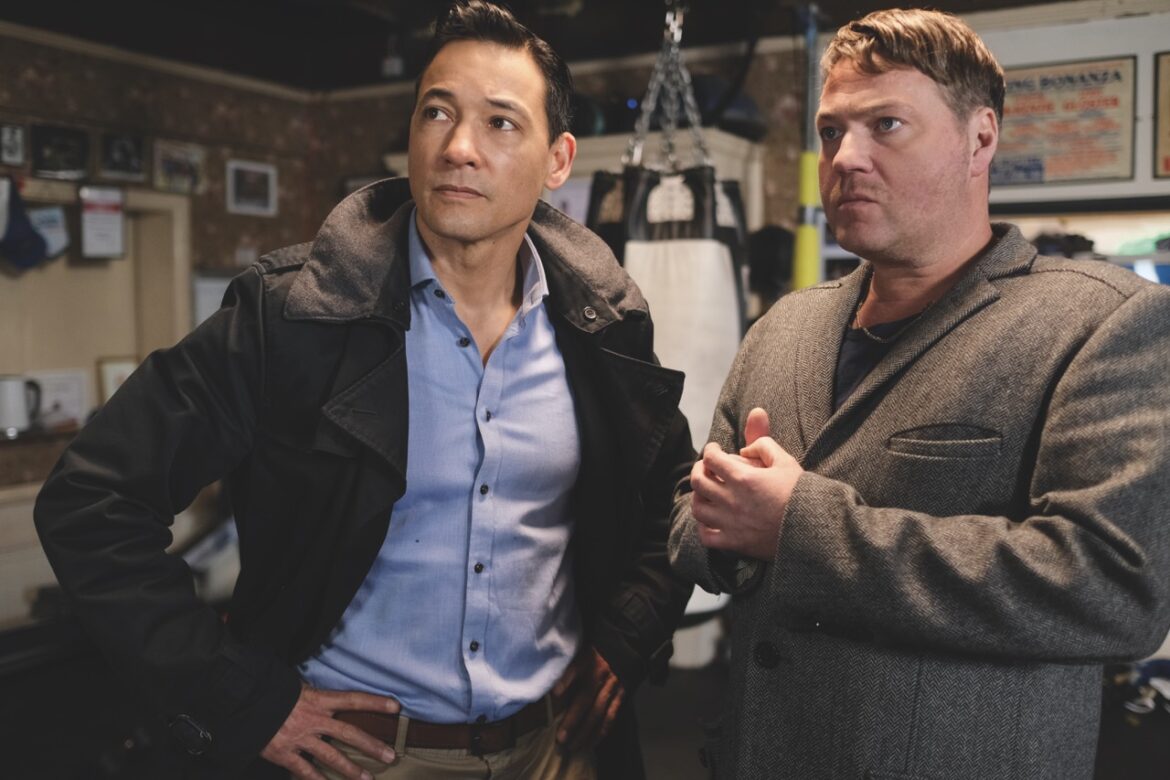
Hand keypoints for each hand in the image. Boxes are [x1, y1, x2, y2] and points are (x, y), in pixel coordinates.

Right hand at [260, 683, 399, 779]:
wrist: (243, 704)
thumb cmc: (271, 692)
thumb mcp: (295, 686)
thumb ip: (313, 694)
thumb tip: (324, 694)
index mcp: (318, 700)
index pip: (353, 699)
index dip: (375, 702)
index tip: (396, 707)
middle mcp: (314, 720)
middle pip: (349, 733)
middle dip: (371, 745)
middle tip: (390, 755)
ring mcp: (300, 739)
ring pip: (331, 756)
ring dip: (351, 769)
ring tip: (367, 779)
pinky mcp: (285, 754)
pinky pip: (305, 771)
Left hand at [553, 645, 624, 751]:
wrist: (624, 648)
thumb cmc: (595, 652)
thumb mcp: (581, 650)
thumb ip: (568, 666)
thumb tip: (549, 685)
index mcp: (589, 659)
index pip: (576, 669)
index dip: (566, 680)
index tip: (554, 693)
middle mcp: (601, 674)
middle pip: (586, 699)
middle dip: (573, 720)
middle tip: (561, 738)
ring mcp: (612, 686)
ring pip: (598, 712)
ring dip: (585, 732)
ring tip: (573, 746)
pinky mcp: (621, 695)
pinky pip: (611, 716)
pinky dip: (601, 732)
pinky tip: (591, 744)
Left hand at [690, 408, 802, 560]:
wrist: (814, 530)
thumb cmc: (801, 494)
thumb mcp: (786, 462)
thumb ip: (764, 445)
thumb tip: (744, 448)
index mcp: (744, 479)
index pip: (712, 458)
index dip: (710, 450)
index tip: (714, 449)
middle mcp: (733, 501)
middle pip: (698, 481)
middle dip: (699, 469)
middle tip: (706, 467)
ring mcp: (731, 524)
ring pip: (698, 508)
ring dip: (698, 496)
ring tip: (705, 492)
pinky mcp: (735, 543)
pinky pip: (706, 536)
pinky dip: (703, 526)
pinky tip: (710, 519)